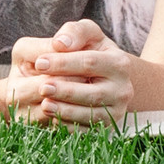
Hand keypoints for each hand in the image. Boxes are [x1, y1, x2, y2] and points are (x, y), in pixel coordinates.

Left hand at [6, 19, 132, 125]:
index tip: (39, 62)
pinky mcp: (108, 127)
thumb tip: (60, 43)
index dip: (63, 63)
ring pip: (91, 115)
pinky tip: (53, 118)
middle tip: (41, 87)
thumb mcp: (87, 34)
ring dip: (66, 112)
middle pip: (92, 93)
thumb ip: (74, 32)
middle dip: (65, 91)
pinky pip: (88, 131)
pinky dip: (70, 127)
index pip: (90, 63)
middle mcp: (123, 89)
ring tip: (45, 104)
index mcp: (119, 63)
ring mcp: (117, 110)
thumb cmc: (91, 49)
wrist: (105, 75)